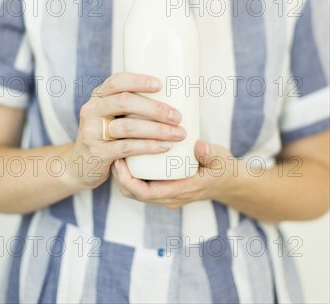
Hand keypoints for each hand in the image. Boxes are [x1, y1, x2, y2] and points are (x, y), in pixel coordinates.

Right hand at [65, 72, 185, 190]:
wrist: (79, 166)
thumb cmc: (107, 136)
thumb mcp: (112, 115)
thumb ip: (131, 105)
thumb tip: (172, 95)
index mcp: (99, 96)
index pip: (117, 81)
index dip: (139, 80)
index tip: (160, 85)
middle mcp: (92, 110)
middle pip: (124, 102)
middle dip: (155, 108)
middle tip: (177, 116)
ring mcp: (92, 131)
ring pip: (127, 126)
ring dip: (157, 130)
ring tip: (178, 133)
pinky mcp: (96, 152)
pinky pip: (126, 147)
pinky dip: (148, 147)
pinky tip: (164, 147)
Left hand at [111, 139, 233, 208]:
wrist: (227, 181)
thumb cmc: (222, 168)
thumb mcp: (220, 159)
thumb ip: (210, 153)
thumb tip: (199, 145)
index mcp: (182, 191)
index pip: (146, 193)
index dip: (128, 180)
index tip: (120, 160)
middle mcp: (170, 197)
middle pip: (136, 194)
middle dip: (120, 177)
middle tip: (114, 152)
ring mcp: (166, 193)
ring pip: (137, 190)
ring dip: (124, 175)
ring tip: (118, 151)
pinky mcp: (165, 187)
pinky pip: (143, 184)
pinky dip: (133, 173)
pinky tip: (129, 153)